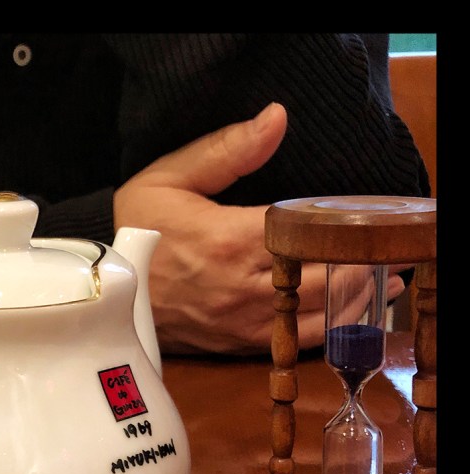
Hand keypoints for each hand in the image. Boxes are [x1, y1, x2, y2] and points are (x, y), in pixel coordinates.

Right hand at [114, 103, 405, 354]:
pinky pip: (296, 342)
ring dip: (357, 299)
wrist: (100, 289)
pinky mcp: (237, 344)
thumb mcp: (169, 178)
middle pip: (325, 276)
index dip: (342, 222)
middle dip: (360, 262)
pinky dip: (332, 328)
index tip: (363, 213)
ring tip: (383, 281)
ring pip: (319, 314)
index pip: (310, 230)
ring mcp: (242, 321)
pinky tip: (351, 312)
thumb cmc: (133, 232)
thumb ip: (227, 149)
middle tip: (383, 247)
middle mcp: (243, 285)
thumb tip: (275, 119)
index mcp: (231, 239)